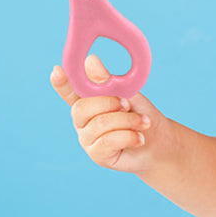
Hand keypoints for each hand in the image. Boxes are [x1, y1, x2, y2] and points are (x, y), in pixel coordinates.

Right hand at [51, 55, 170, 173]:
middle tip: (128, 105)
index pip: (70, 91)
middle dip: (110, 103)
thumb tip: (90, 61)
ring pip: (99, 124)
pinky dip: (129, 136)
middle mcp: (83, 120)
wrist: (159, 142)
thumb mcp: (128, 92)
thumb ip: (107, 81)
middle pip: (81, 108)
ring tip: (144, 122)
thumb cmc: (140, 113)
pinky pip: (108, 142)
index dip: (61, 83)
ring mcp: (87, 138)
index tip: (56, 71)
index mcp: (88, 100)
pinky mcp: (97, 155)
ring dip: (128, 121)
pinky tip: (139, 138)